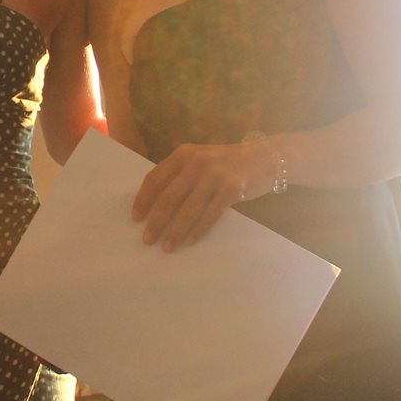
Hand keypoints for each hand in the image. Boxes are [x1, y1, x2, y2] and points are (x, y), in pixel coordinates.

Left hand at [131, 140, 275, 251]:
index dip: (143, 199)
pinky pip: (209, 214)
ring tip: (166, 247)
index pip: (155, 178)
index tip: (135, 218)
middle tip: (147, 239)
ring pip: (188, 209)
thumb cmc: (225, 163)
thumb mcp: (199, 159)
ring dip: (175, 231)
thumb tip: (153, 204)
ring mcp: (215, 175)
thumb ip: (179, 174)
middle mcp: (197, 162)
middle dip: (156, 221)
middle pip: (169, 197)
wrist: (264, 158)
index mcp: (183, 154)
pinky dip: (197, 230)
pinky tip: (189, 241)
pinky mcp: (231, 189)